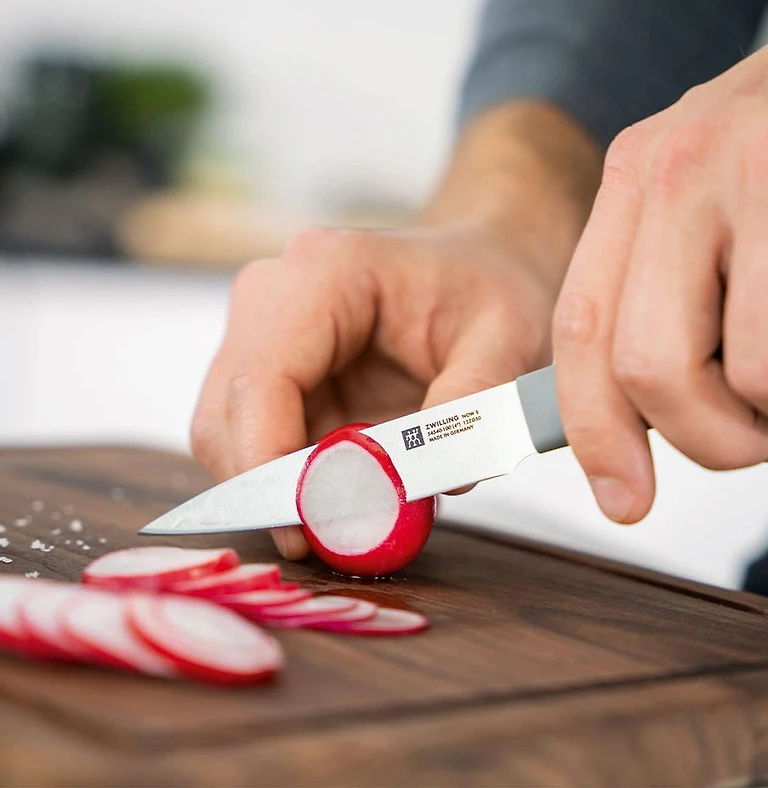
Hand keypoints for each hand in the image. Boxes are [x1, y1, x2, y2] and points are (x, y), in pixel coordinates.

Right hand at [191, 222, 557, 557]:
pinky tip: (337, 491)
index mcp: (327, 272)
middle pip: (225, 412)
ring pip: (227, 435)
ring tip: (344, 515)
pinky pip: (254, 440)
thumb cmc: (488, 288)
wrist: (478, 265)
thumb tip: (436, 482)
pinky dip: (288, 480)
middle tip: (328, 537)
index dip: (269, 458)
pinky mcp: (274, 373)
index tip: (305, 526)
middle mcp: (275, 298)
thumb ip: (471, 409)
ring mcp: (265, 336)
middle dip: (267, 486)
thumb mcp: (506, 341)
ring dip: (276, 488)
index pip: (263, 374)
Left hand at [552, 27, 767, 524]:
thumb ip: (662, 297)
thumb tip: (636, 424)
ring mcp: (756, 170)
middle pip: (649, 367)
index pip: (581, 331)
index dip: (595, 432)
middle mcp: (678, 170)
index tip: (621, 497)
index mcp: (635, 182)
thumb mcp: (704, 206)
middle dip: (712, 439)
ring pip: (752, 372)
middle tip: (764, 437)